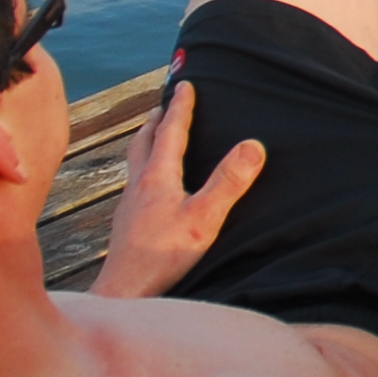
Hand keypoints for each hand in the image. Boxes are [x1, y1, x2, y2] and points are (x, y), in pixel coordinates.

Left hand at [92, 84, 265, 297]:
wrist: (124, 291)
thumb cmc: (163, 256)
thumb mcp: (205, 218)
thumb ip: (228, 182)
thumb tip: (253, 146)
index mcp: (157, 177)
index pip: (171, 133)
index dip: (180, 108)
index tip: (185, 85)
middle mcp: (139, 186)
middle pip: (143, 142)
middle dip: (156, 121)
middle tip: (163, 106)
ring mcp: (129, 205)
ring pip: (135, 163)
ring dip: (146, 143)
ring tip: (153, 138)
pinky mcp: (127, 224)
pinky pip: (135, 184)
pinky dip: (143, 170)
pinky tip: (150, 188)